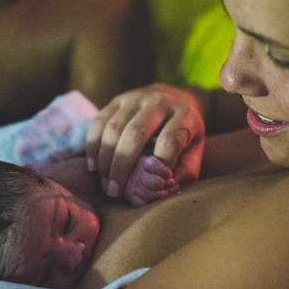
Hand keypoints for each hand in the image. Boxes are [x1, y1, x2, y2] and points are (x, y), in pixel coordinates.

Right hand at [85, 84, 205, 197]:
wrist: (176, 100)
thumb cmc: (185, 137)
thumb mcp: (194, 155)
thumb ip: (182, 173)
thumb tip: (163, 188)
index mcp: (185, 115)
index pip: (170, 140)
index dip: (161, 165)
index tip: (153, 186)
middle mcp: (160, 101)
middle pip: (136, 133)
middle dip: (122, 166)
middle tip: (114, 192)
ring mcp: (137, 97)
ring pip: (114, 128)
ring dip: (105, 159)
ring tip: (104, 183)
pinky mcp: (118, 99)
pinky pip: (100, 121)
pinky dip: (93, 145)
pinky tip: (94, 166)